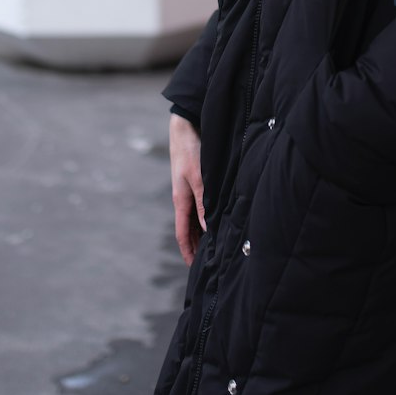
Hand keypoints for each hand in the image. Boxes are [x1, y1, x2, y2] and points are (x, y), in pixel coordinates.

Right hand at [169, 113, 205, 265]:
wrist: (185, 126)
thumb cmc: (190, 151)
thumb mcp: (199, 179)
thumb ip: (204, 204)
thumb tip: (208, 229)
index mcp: (181, 201)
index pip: (182, 234)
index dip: (187, 251)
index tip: (193, 268)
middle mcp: (184, 198)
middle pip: (188, 229)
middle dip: (195, 246)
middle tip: (207, 262)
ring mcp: (188, 190)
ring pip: (194, 218)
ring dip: (201, 233)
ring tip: (213, 246)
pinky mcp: (195, 182)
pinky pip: (199, 206)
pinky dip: (205, 218)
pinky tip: (215, 220)